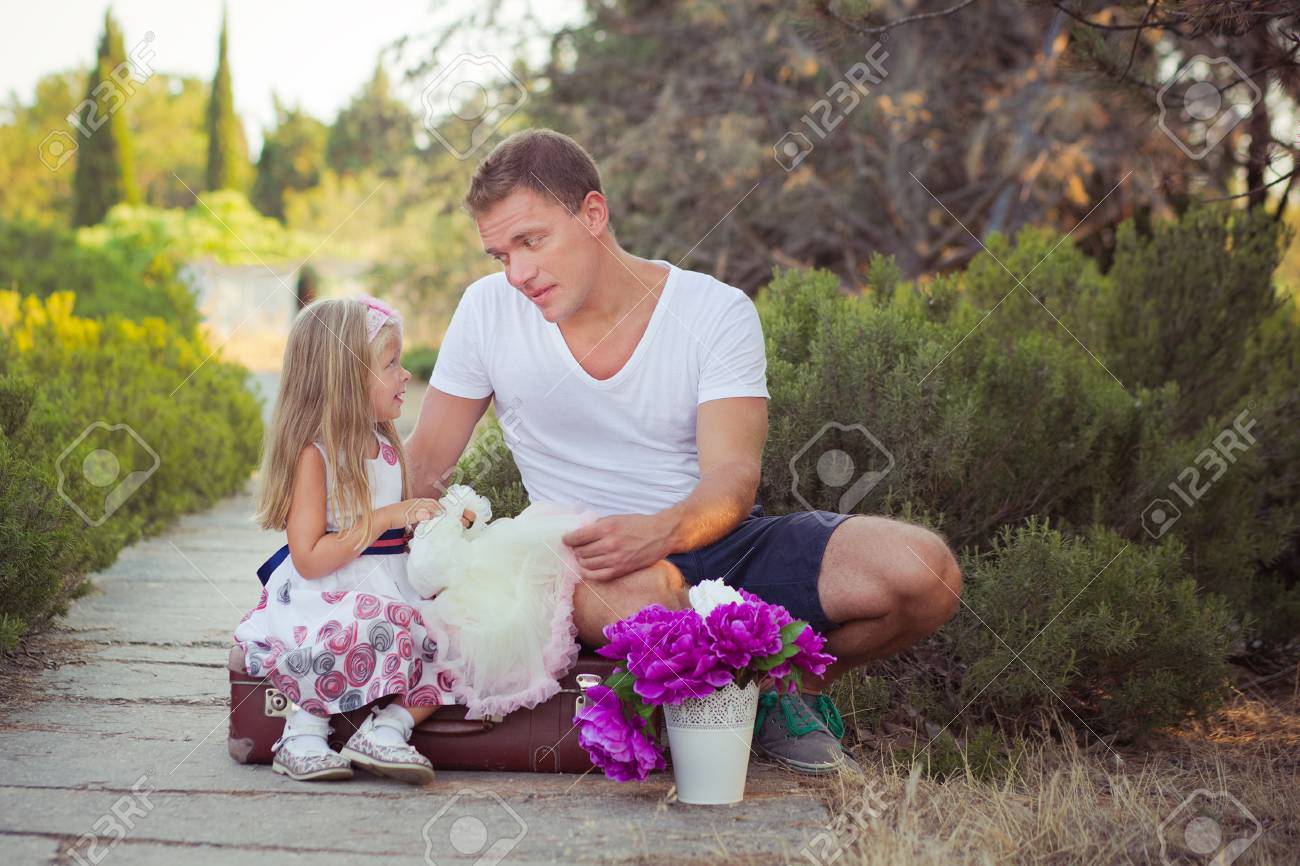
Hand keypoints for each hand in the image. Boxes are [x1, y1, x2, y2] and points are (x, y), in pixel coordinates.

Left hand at [389, 498, 442, 529]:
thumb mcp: (408, 517)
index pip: (431, 504)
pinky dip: (426, 511)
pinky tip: (425, 516)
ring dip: (432, 508)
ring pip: (425, 505)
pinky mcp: (408, 510)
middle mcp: (414, 502)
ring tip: (437, 514)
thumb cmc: (395, 517)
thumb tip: (429, 514)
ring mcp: (411, 505)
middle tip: (443, 512)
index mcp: (416, 503)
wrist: (384, 518)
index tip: (444, 514)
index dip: (438, 508)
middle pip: (429, 503)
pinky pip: (420, 508)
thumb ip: (419, 515)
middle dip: (437, 506)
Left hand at [561, 513, 675, 581]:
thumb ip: (598, 525)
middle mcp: (609, 544)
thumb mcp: (616, 518)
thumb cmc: (638, 524)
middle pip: (580, 552)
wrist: (660, 535)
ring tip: (585, 556)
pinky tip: (588, 567)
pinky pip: (596, 575)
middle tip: (579, 547)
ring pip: (586, 564)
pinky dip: (588, 572)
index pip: (577, 537)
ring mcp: (614, 559)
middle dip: (576, 549)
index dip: (568, 539)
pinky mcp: (620, 570)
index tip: (566, 539)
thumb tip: (579, 532)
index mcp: (607, 528)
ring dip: (582, 560)